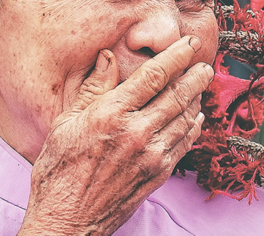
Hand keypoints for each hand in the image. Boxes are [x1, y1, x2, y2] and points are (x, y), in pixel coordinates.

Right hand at [18, 36, 214, 234]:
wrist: (67, 220)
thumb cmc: (58, 171)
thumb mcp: (65, 123)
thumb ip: (92, 89)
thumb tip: (108, 57)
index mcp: (111, 115)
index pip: (153, 77)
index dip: (175, 57)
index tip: (187, 45)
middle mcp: (136, 133)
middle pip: (177, 96)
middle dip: (194, 76)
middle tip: (204, 64)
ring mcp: (151, 155)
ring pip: (185, 119)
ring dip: (196, 100)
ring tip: (201, 86)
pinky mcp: (158, 174)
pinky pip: (183, 144)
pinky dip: (193, 128)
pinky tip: (195, 119)